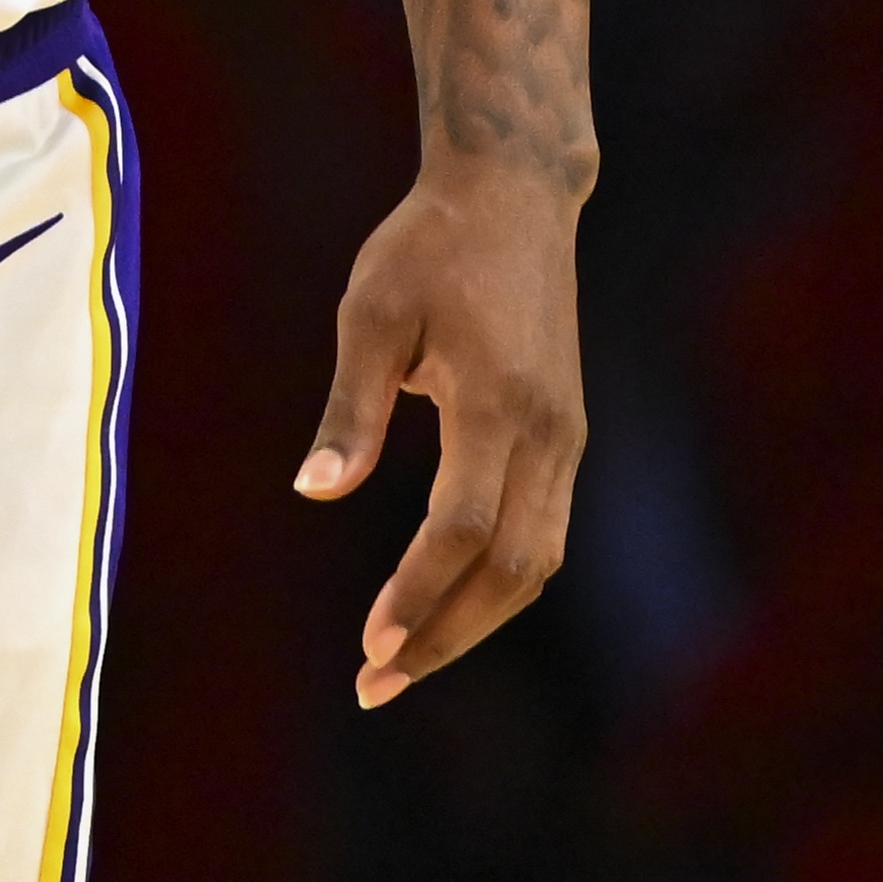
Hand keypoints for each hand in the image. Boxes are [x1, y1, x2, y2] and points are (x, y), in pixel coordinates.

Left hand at [297, 161, 586, 704]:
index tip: (370, 645)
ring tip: (402, 660)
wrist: (512, 198)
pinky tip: (443, 605)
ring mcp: (567, 440)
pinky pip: (541, 534)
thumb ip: (350, 408)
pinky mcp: (565, 436)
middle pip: (512, 571)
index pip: (461, 530)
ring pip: (536, 565)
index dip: (418, 594)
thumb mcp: (368, 312)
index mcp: (499, 406)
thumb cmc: (426, 248)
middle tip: (374, 683)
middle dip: (445, 635)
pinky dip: (496, 582)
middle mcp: (548, 436)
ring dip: (473, 620)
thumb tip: (316, 494)